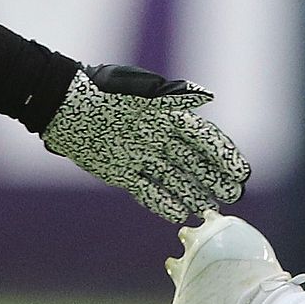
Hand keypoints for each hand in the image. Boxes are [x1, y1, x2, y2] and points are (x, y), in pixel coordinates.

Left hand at [40, 65, 250, 220]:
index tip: (242, 171)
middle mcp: (158, 138)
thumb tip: (206, 95)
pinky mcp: (122, 172)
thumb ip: (171, 94)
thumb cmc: (101, 90)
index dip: (224, 154)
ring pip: (174, 179)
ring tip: (211, 210)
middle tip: (234, 196)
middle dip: (215, 178)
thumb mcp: (137, 89)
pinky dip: (162, 202)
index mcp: (167, 115)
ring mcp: (142, 156)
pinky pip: (148, 190)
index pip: (203, 138)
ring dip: (193, 193)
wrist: (63, 105)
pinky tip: (178, 214)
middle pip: (194, 162)